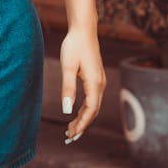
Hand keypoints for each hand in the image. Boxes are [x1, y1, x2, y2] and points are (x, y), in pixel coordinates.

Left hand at [60, 26, 104, 142]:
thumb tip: (67, 111)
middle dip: (82, 125)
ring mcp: (100, 81)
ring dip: (83, 118)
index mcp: (95, 83)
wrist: (83, 30)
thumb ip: (68, 89)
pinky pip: (92, 99)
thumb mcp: (68, 67)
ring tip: (71, 129)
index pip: (90, 111)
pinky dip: (85, 109)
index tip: (72, 135)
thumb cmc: (74, 46)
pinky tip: (76, 113)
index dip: (82, 124)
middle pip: (93, 111)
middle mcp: (100, 84)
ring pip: (93, 106)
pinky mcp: (96, 78)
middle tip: (69, 137)